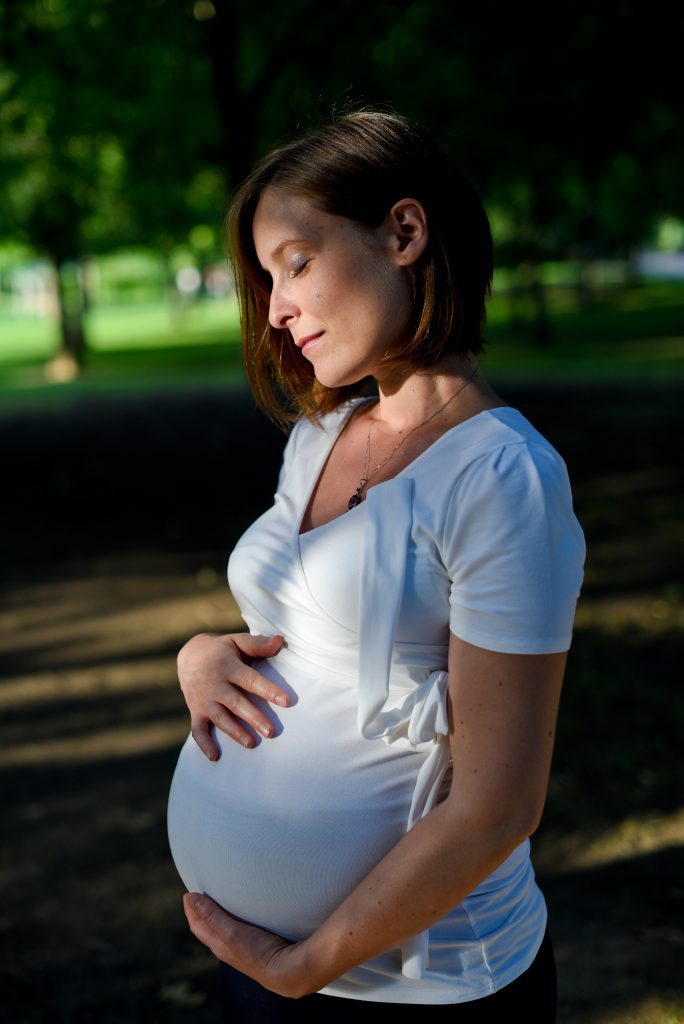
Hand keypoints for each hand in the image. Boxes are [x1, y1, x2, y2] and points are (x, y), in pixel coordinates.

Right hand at [177, 632, 289, 758]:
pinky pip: (197, 729)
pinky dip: (204, 743)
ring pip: (220, 718)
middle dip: (253, 717)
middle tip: (270, 732)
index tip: (286, 701)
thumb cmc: (222, 650)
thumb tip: (281, 640)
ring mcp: (203, 699)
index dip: (268, 690)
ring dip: (234, 732)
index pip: (249, 680)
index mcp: (227, 666)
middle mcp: (214, 684)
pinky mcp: (196, 711)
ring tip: (251, 744)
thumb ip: (258, 644)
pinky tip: (215, 757)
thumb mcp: (237, 641)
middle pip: (235, 703)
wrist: (189, 655)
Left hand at [183, 893, 316, 998]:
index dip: (191, 909)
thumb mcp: (231, 931)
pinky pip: (239, 930)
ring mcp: (242, 949)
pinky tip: (244, 914)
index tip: (189, 893)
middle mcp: (227, 949)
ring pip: (223, 930)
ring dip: (218, 915)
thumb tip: (190, 898)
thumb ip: (211, 915)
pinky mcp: (257, 946)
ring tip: (220, 901)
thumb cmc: (257, 952)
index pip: (198, 926)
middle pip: (208, 928)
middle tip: (201, 895)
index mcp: (218, 945)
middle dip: (201, 912)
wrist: (287, 971)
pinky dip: (234, 919)